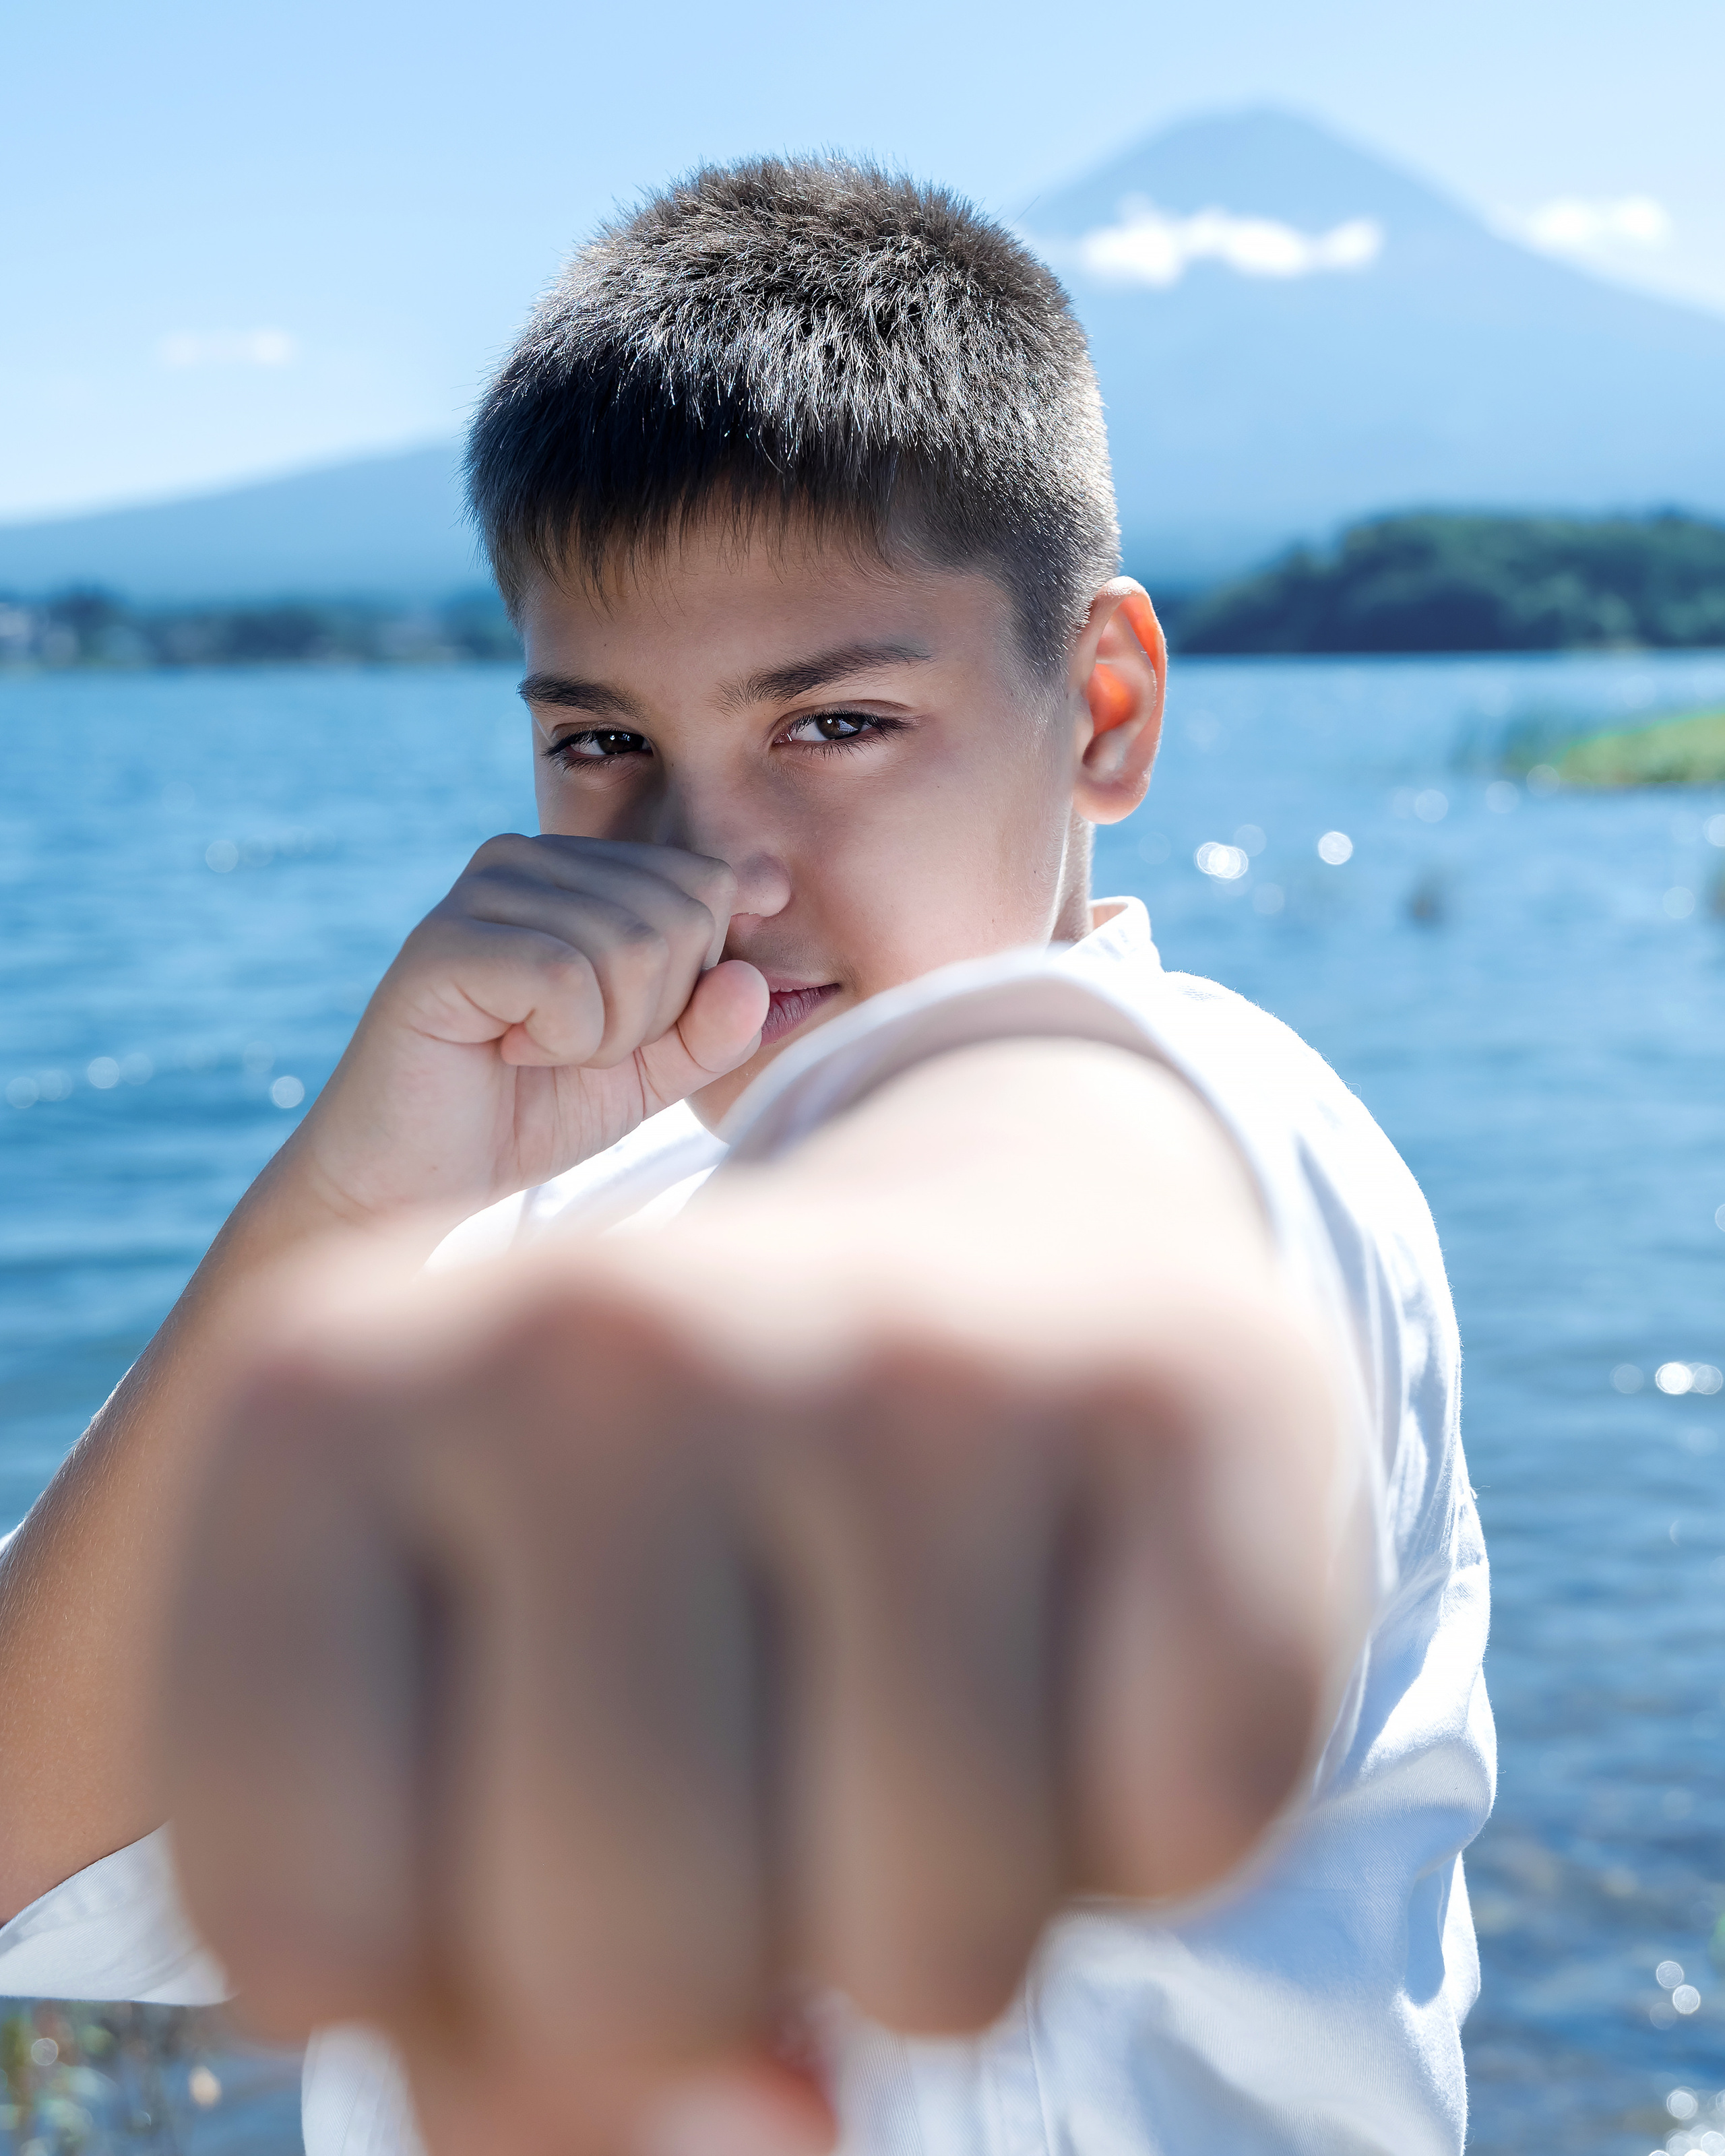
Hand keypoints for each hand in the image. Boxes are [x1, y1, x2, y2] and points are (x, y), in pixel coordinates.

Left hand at [165, 1046, 1350, 2155]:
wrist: (997, 1242)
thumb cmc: (683, 1530)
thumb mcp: (460, 1715)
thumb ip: (474, 1990)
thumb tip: (766, 2131)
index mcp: (321, 1399)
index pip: (299, 1940)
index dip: (431, 1973)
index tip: (502, 1805)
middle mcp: (596, 1336)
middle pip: (625, 1971)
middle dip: (711, 1968)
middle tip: (757, 1748)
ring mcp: (903, 1347)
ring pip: (932, 1957)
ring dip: (937, 1907)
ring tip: (916, 1684)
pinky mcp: (1185, 1379)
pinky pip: (1186, 1830)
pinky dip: (1147, 1810)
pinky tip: (1079, 1619)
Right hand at [280, 835, 767, 1230]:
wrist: (414, 1182)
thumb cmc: (527, 1113)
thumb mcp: (649, 1072)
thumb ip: (713, 1027)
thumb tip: (754, 978)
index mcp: (580, 868)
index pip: (708, 885)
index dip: (692, 987)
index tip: (618, 1032)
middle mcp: (528, 858)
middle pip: (680, 915)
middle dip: (651, 1016)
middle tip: (570, 1049)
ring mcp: (481, 892)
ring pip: (631, 948)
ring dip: (602, 1038)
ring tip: (533, 1052)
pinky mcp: (442, 943)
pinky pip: (567, 979)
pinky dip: (561, 1042)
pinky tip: (506, 1051)